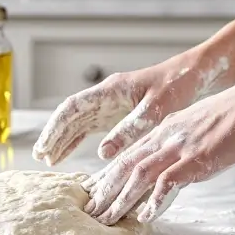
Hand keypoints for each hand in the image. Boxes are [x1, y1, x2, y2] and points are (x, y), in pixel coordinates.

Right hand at [32, 50, 227, 165]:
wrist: (193, 75)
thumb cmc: (177, 86)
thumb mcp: (156, 110)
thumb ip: (129, 130)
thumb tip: (102, 153)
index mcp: (110, 90)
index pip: (73, 108)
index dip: (56, 127)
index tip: (46, 145)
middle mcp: (104, 96)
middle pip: (69, 116)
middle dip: (53, 135)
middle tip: (40, 156)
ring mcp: (108, 105)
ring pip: (76, 123)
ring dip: (61, 140)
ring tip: (48, 160)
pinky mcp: (116, 114)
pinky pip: (89, 128)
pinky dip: (76, 141)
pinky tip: (66, 154)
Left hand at [81, 82, 234, 224]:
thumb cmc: (232, 116)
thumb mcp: (194, 128)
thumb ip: (178, 145)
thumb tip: (170, 168)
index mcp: (163, 130)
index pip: (127, 155)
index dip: (108, 175)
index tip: (93, 192)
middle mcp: (164, 138)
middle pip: (125, 166)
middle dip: (105, 191)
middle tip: (90, 212)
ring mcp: (179, 147)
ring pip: (139, 175)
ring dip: (121, 199)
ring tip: (106, 219)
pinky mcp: (197, 158)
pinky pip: (169, 182)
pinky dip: (155, 200)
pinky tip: (145, 217)